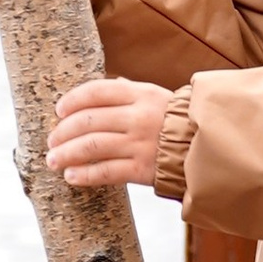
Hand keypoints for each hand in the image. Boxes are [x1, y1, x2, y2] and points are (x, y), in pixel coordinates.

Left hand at [49, 77, 173, 189]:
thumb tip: (108, 85)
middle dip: (62, 132)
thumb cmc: (181, 122)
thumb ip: (131, 91)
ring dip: (66, 153)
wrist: (212, 148)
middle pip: (88, 121)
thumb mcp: (159, 97)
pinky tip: (71, 176)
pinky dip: (84, 174)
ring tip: (53, 160)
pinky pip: (105, 172)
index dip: (72, 100)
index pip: (96, 91)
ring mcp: (140, 144)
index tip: (58, 111)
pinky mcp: (142, 170)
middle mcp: (138, 118)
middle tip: (51, 141)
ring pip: (91, 146)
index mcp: (142, 94)